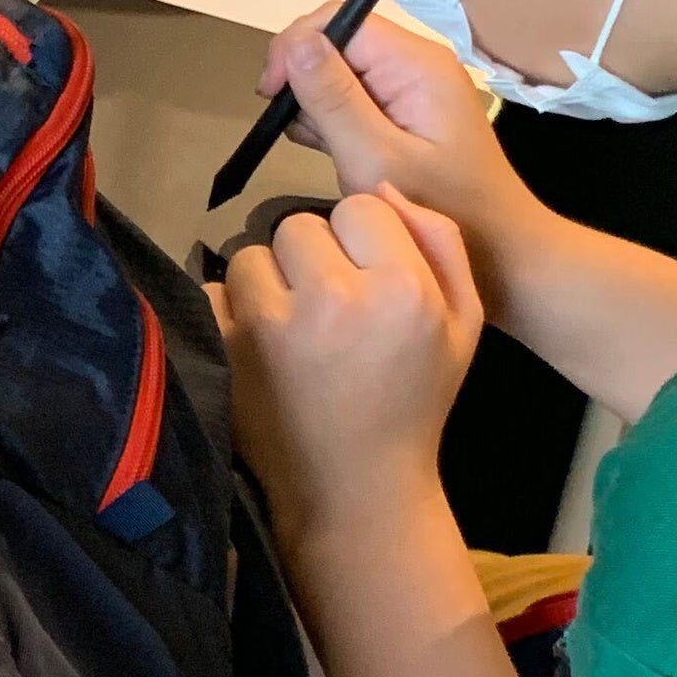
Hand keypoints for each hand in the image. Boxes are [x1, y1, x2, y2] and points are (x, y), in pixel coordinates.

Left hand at [209, 190, 482, 541]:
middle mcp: (335, 297)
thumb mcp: (462, 324)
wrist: (355, 489)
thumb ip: (439, 244)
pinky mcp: (226, 349)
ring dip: (266, 284)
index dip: (360, 240)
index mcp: (401, 288)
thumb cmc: (414, 402)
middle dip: (309, 259)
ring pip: (251, 256)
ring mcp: (271, 324)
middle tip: (326, 309)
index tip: (363, 279)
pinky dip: (230, 315)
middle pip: (298, 226)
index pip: (359, 206)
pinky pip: (214, 293)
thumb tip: (385, 187)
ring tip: (291, 331)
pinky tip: (258, 349)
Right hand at [258, 0, 536, 256]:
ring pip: (341, 69)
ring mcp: (412, 86)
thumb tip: (295, 42)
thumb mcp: (376, 157)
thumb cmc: (441, 208)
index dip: (297, 47)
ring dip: (317, 103)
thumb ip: (333, 99)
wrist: (499, 247)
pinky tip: (336, 152)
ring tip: (324, 148)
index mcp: (417, 63)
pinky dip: (334, 119)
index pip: (341, 20)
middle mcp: (416, 62)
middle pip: (339, 39)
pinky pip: (355, 95)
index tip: (270, 96)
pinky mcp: (406, 109)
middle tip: (291, 127)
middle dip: (304, 77)